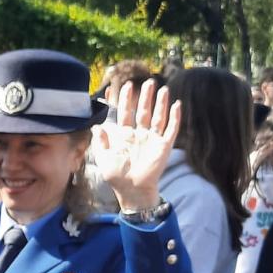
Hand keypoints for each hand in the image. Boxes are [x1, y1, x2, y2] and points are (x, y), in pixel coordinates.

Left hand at [94, 79, 180, 211]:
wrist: (132, 191)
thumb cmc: (116, 177)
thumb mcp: (103, 158)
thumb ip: (100, 142)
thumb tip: (95, 126)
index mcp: (124, 135)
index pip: (125, 113)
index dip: (124, 99)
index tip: (125, 85)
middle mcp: (139, 134)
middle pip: (143, 111)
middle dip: (145, 96)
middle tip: (148, 81)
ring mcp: (152, 139)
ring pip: (157, 117)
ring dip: (160, 103)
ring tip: (162, 89)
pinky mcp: (164, 146)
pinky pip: (171, 129)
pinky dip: (175, 117)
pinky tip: (176, 105)